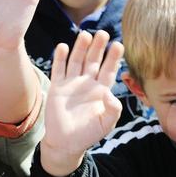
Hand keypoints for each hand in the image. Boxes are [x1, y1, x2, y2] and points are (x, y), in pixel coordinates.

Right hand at [40, 30, 124, 174]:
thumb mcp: (106, 123)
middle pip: (93, 61)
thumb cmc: (88, 134)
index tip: (118, 45)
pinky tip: (62, 47)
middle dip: (98, 47)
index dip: (113, 58)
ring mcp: (71, 84)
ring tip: (85, 35)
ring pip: (77, 61)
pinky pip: (59, 70)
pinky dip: (60, 58)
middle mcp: (87, 84)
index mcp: (101, 91)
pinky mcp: (57, 88)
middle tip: (103, 33)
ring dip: (80, 48)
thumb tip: (111, 94)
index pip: (109, 70)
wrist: (65, 143)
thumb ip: (113, 109)